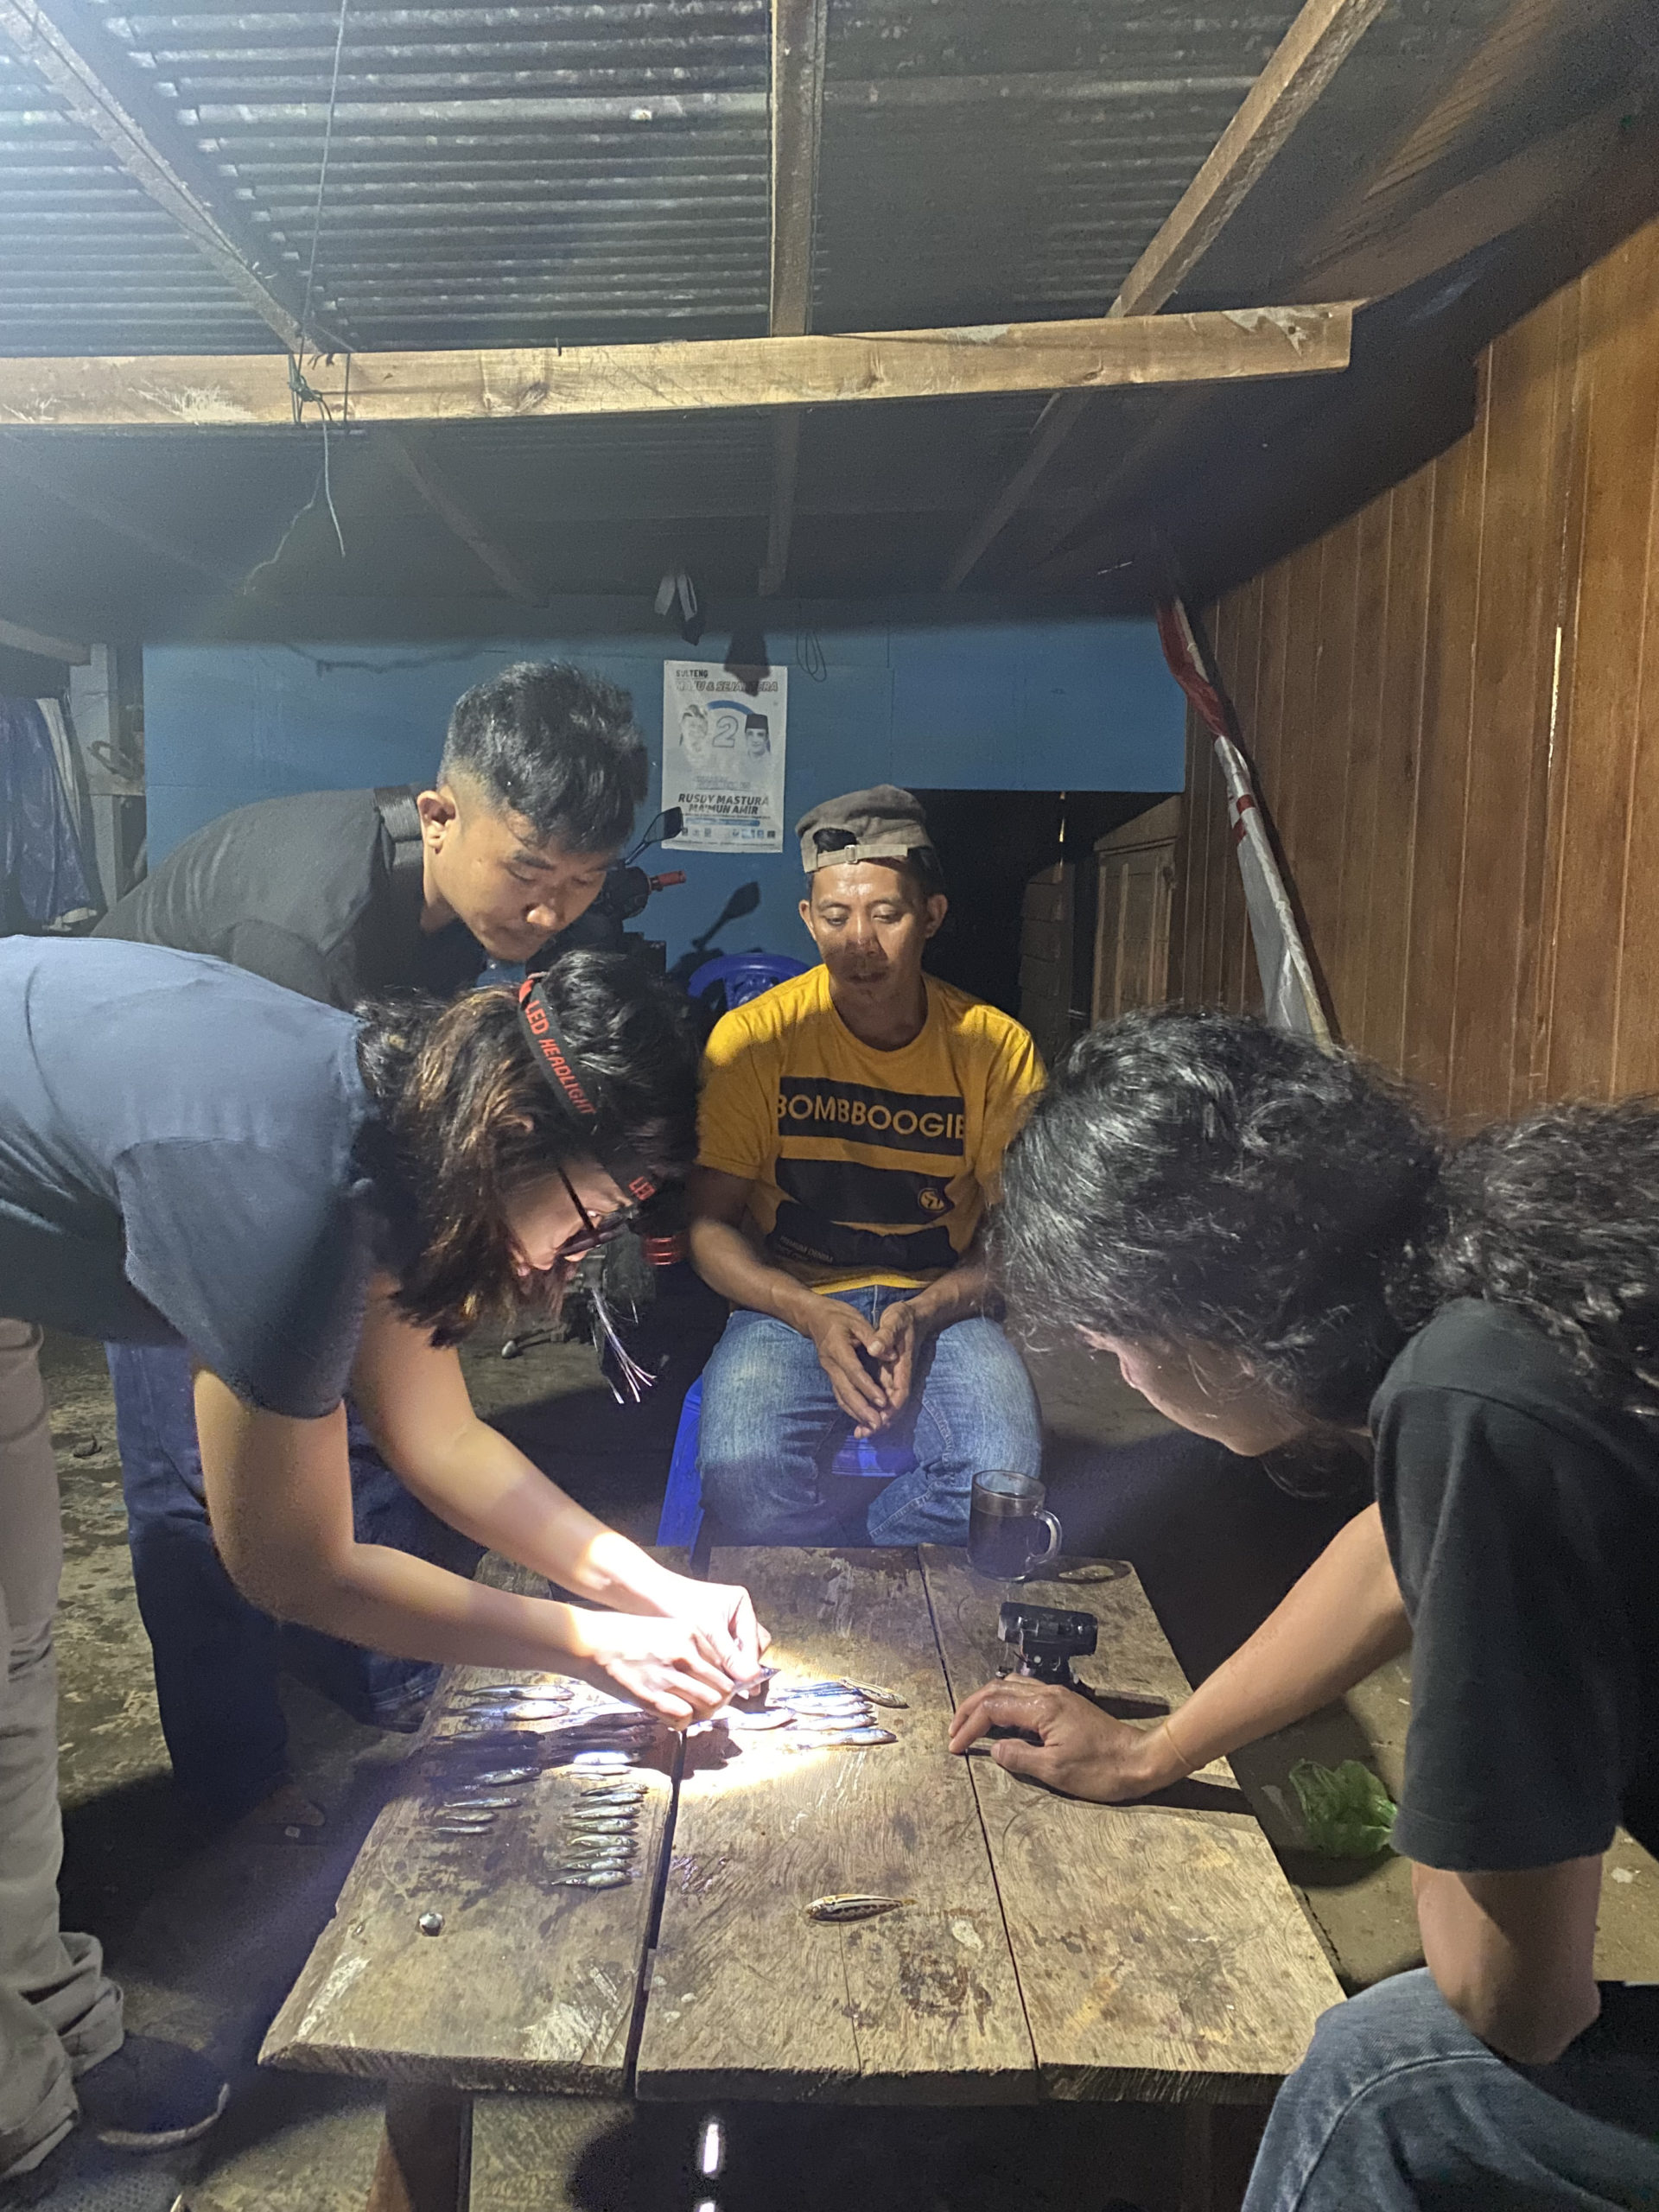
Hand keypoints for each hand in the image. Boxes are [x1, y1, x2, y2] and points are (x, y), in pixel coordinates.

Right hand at [575, 1612, 737, 1725]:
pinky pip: (684, 1717)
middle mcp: (685, 1653)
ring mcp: (669, 1675)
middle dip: (720, 1700)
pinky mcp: (652, 1696)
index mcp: (692, 1632)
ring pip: (710, 1704)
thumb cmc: (625, 1635)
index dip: (725, 1680)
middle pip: (724, 1687)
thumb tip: (712, 1673)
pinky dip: (683, 1721)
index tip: (718, 1686)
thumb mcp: (667, 1629)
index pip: (727, 1664)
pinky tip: (673, 1714)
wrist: (591, 1641)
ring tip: (691, 1709)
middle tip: (707, 1703)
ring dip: (704, 1712)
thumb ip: (692, 1648)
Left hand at [664, 1575, 770, 1681]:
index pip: (755, 1639)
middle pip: (752, 1647)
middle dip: (745, 1666)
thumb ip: (729, 1653)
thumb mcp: (708, 1629)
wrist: (652, 1598)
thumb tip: (752, 1676)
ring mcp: (726, 1628)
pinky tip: (714, 1680)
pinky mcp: (713, 1639)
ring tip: (727, 1687)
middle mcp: (737, 1616)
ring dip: (734, 1669)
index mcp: (741, 1604)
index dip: (751, 1662)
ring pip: (740, 1654)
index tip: (747, 1682)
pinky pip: (725, 1657)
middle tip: (739, 1687)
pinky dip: (723, 1668)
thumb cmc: (679, 1605)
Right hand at [802, 1299, 890, 1432]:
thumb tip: (890, 1355)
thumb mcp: (857, 1320)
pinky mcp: (831, 1375)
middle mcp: (831, 1364)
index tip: (882, 1402)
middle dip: (862, 1410)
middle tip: (877, 1424)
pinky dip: (850, 1408)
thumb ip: (873, 1337)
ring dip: (856, 1414)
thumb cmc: (838, 1315)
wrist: (813, 1316)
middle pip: (846, 1391)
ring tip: (871, 1427)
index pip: (854, 1372)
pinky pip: (839, 1395)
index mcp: (838, 1349)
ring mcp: (829, 1371)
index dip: (868, 1388)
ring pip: (841, 1396)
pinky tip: (860, 1418)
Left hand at [867, 1299, 922, 1423]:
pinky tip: (860, 1415)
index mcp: (902, 1366)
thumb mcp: (894, 1321)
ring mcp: (894, 1377)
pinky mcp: (887, 1375)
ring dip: (875, 1418)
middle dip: (880, 1421)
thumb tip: (875, 1350)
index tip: (878, 1422)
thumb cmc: (903, 1319)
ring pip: (887, 1404)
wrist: (915, 1316)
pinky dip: (872, 1407)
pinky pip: (881, 1396)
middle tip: (863, 1434)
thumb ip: (885, 1335)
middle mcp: (899, 1376)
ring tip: (859, 1433)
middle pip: (894, 1405)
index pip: (900, 1394)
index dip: (890, 1410)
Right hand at [947, 1678, 1188, 1801]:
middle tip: (953, 1731)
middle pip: (997, 1690)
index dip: (969, 1727)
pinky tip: (1001, 1717)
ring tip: (970, 1722)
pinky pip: (1024, 1693)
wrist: (1140, 1760)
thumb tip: (994, 1749)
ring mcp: (1057, 1695)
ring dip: (986, 1702)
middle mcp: (1047, 1693)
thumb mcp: (1055, 1771)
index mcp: (1042, 1707)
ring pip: (1010, 1687)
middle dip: (970, 1709)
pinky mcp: (1065, 1703)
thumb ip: (1019, 1757)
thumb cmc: (1100, 1770)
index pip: (993, 1708)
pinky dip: (1004, 1702)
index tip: (955, 1747)